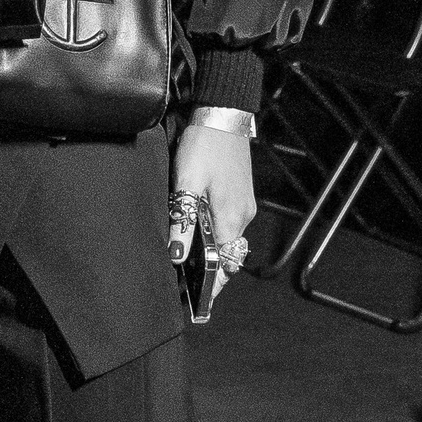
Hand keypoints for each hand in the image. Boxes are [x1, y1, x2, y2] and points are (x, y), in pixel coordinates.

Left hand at [170, 120, 254, 280]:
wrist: (223, 115)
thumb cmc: (204, 147)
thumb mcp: (187, 184)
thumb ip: (183, 221)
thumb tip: (177, 255)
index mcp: (231, 219)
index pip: (225, 266)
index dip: (212, 287)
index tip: (199, 305)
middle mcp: (242, 217)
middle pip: (229, 257)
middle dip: (212, 274)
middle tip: (188, 286)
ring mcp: (243, 205)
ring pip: (229, 241)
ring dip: (214, 254)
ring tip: (189, 264)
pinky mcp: (239, 195)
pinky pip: (229, 225)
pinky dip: (217, 236)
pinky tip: (198, 233)